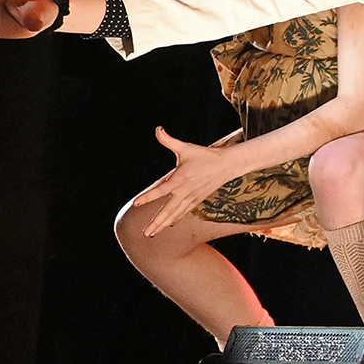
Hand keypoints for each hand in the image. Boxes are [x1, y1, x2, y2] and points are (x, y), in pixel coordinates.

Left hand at [126, 127, 251, 237]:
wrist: (227, 165)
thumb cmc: (205, 155)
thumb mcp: (185, 147)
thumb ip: (169, 140)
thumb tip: (157, 129)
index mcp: (179, 179)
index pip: (160, 190)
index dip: (147, 196)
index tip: (136, 203)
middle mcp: (184, 191)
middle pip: (168, 210)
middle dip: (156, 222)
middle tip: (145, 233)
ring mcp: (191, 197)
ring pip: (175, 214)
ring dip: (163, 225)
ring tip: (152, 233)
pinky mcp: (197, 199)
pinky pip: (184, 212)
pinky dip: (175, 219)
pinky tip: (169, 225)